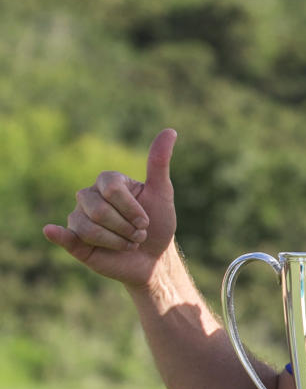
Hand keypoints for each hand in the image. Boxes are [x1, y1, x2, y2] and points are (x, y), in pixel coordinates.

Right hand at [43, 129, 178, 287]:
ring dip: (116, 241)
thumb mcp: (162, 193)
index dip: (132, 209)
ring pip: (88, 227)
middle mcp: (89, 196)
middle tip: (137, 235)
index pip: (111, 188)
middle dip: (126, 228)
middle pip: (99, 210)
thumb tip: (170, 130)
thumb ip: (159, 163)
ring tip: (127, 244)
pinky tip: (50, 230)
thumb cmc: (157, 223)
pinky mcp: (74, 241)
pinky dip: (58, 234)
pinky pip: (64, 235)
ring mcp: (79, 218)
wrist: (153, 257)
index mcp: (107, 182)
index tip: (146, 221)